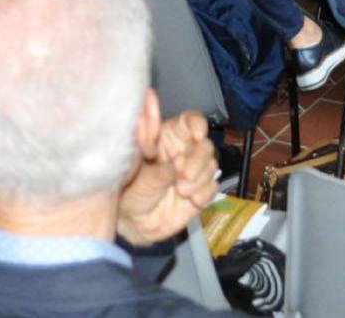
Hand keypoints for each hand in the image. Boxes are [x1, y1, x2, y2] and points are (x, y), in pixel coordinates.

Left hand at [117, 111, 219, 246]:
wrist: (135, 223)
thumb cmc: (131, 191)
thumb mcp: (141, 175)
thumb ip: (157, 161)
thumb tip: (175, 156)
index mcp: (168, 138)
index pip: (189, 121)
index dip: (197, 124)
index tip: (197, 135)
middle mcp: (185, 151)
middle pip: (205, 145)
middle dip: (198, 159)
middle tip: (184, 173)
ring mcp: (195, 171)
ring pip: (212, 165)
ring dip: (200, 178)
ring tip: (181, 191)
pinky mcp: (201, 190)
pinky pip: (213, 186)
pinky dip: (204, 192)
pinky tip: (192, 199)